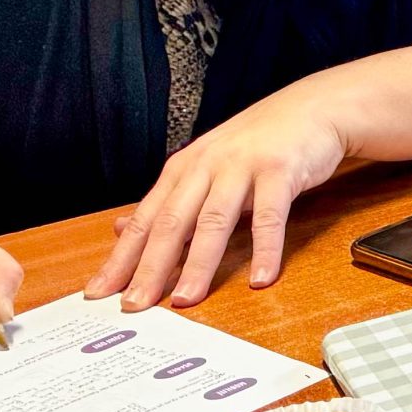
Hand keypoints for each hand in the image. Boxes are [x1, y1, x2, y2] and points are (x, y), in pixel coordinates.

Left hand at [87, 85, 347, 310]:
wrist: (312, 106)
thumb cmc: (257, 144)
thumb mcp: (205, 168)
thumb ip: (169, 203)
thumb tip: (119, 230)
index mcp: (184, 169)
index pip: (145, 220)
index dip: (121, 258)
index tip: (99, 292)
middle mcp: (207, 165)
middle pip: (172, 222)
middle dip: (150, 267)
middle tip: (134, 305)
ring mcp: (243, 166)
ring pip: (214, 220)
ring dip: (198, 263)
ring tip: (186, 299)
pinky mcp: (281, 169)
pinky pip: (271, 215)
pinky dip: (265, 249)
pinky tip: (260, 277)